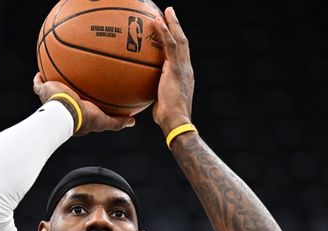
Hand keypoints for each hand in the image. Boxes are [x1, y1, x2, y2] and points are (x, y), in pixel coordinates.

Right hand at [33, 73, 134, 134]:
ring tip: (54, 72)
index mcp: (74, 114)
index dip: (82, 102)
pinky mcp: (44, 91)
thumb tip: (132, 121)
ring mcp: (51, 99)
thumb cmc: (84, 117)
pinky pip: (38, 83)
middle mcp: (62, 107)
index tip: (88, 96)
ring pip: (50, 89)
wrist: (66, 111)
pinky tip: (41, 71)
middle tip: (72, 81)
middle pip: (64, 97)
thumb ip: (117, 122)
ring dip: (51, 83)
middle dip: (66, 91)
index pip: (78, 107)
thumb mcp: (104, 121)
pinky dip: (39, 78)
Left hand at [152, 7, 193, 135]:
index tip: (170, 31)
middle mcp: (187, 69)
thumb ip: (155, 94)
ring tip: (166, 11)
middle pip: (183, 42)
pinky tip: (157, 22)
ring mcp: (183, 68)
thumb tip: (141, 94)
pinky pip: (170, 46)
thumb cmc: (167, 119)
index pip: (181, 54)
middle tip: (170, 13)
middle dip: (177, 26)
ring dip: (172, 24)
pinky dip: (164, 32)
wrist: (176, 122)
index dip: (176, 40)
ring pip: (179, 40)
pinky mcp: (176, 69)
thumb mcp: (160, 103)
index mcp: (184, 76)